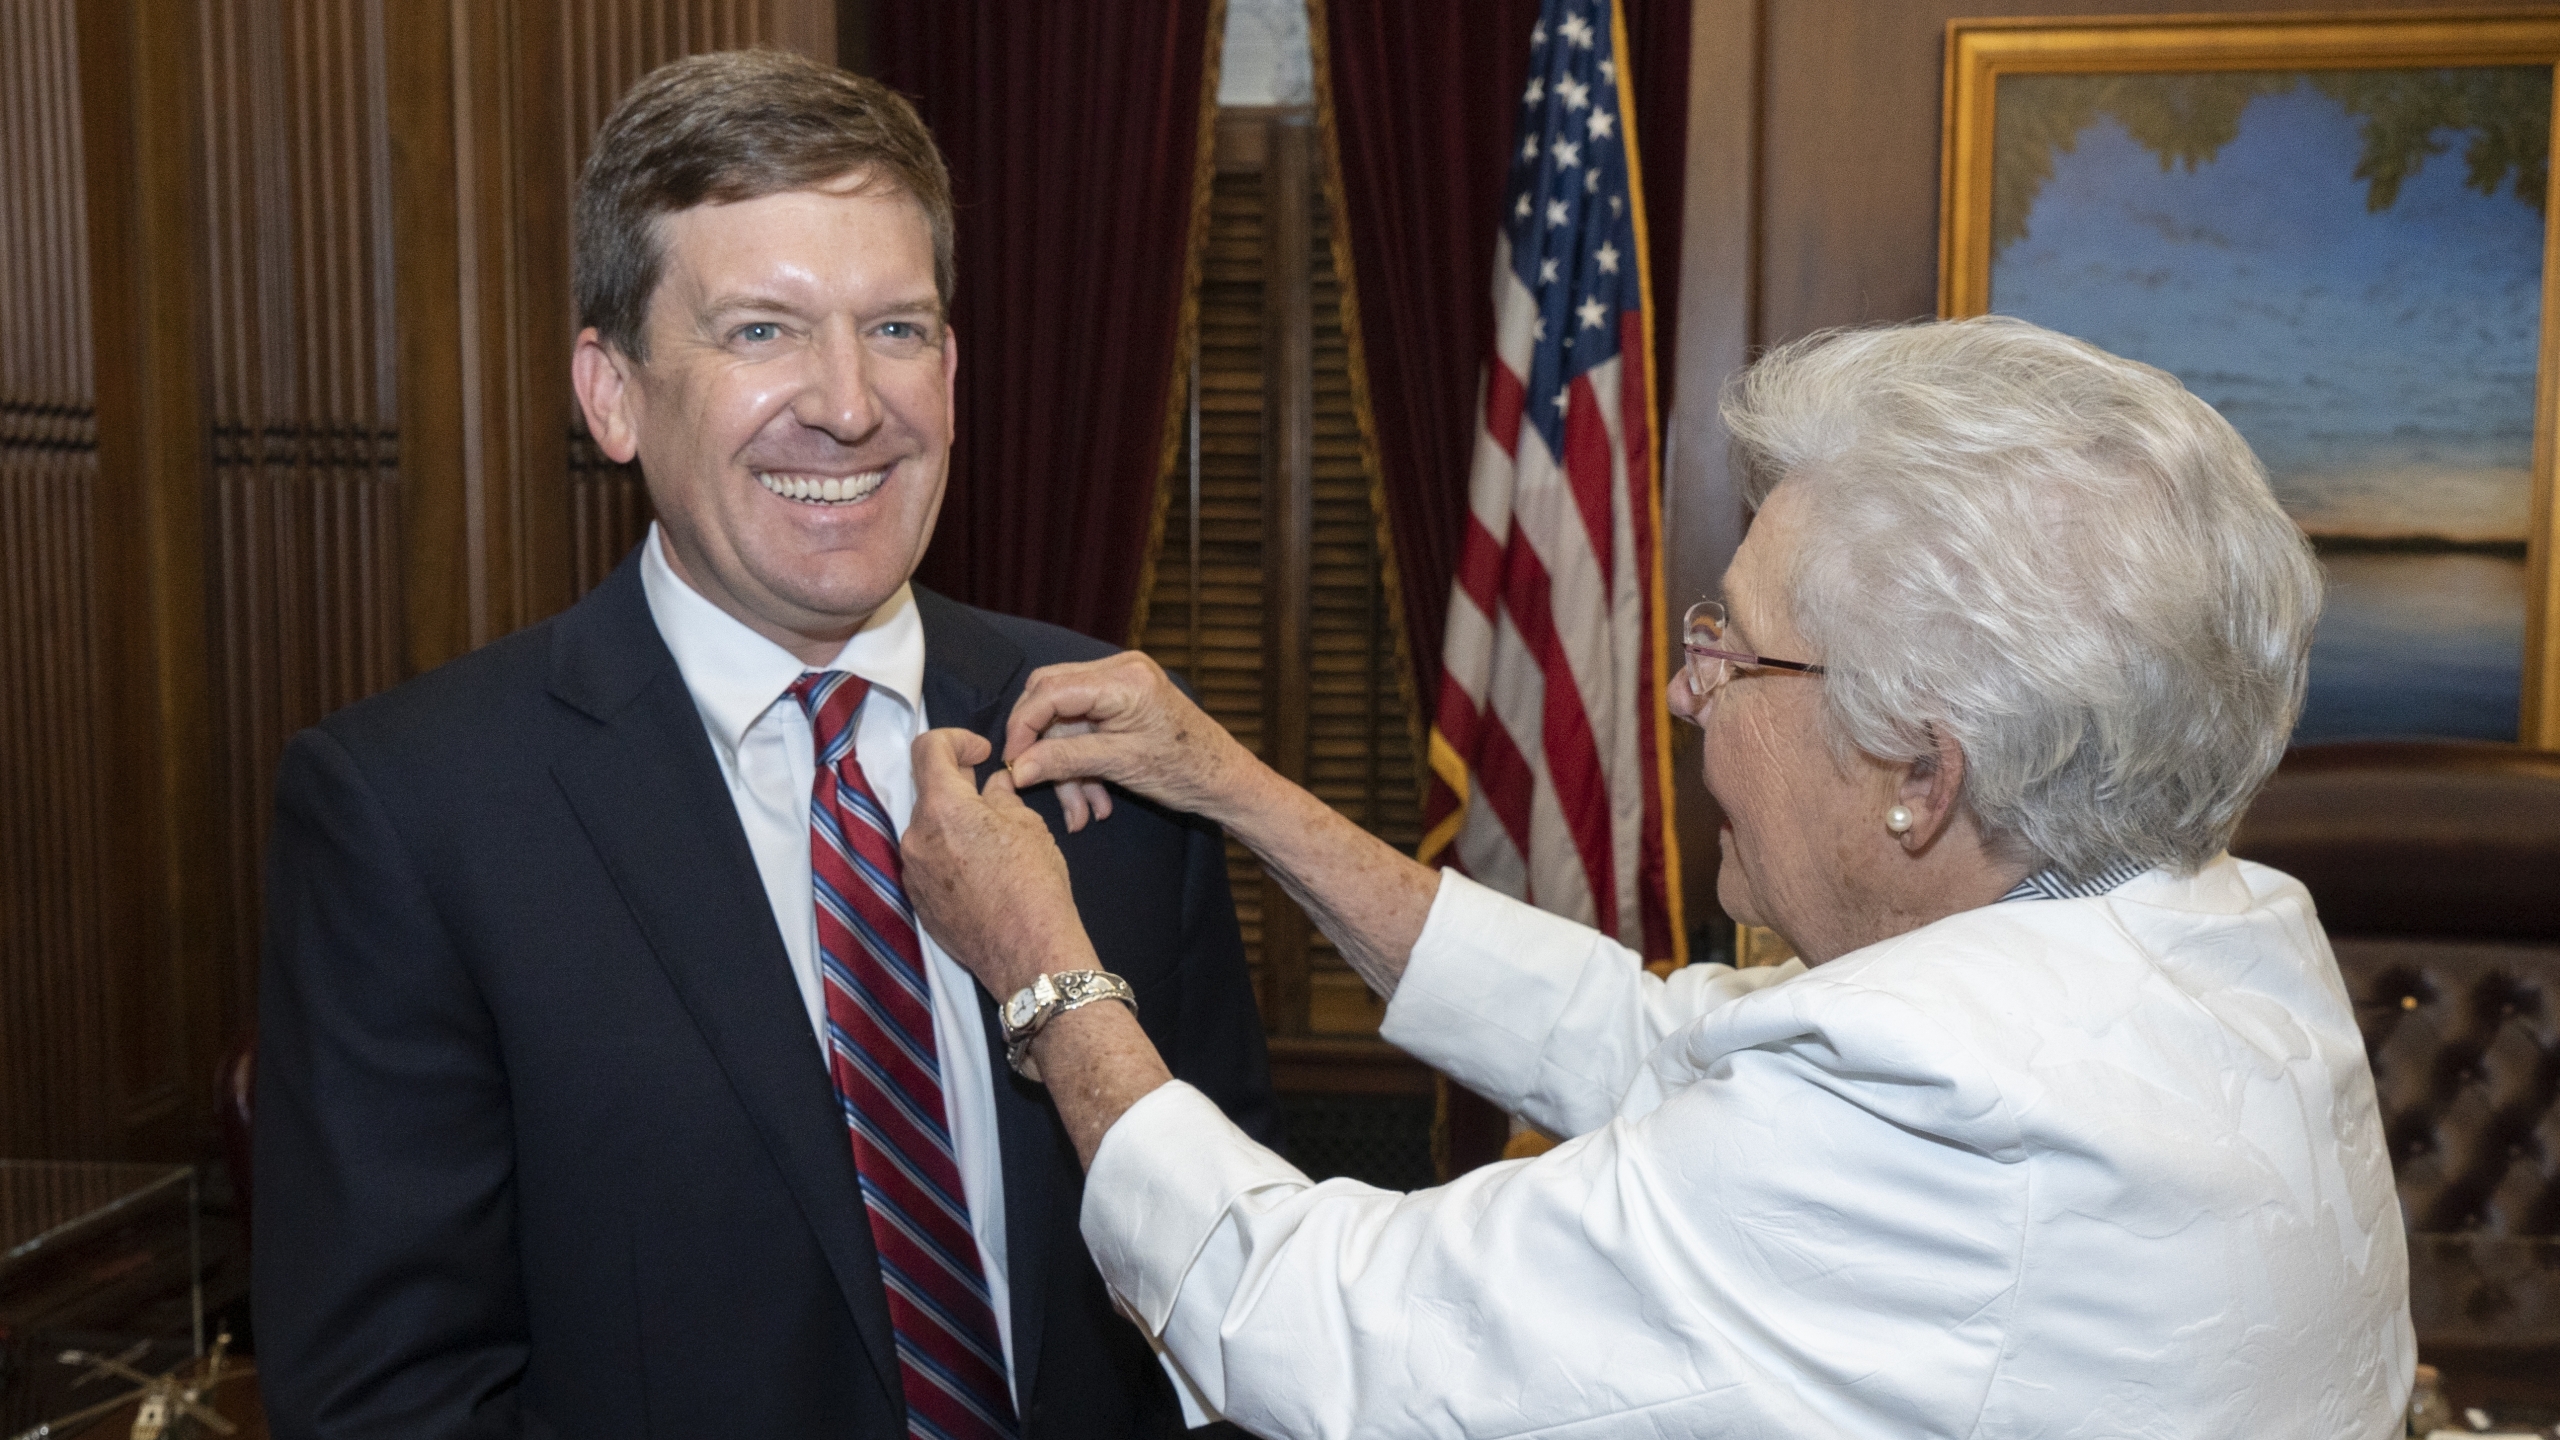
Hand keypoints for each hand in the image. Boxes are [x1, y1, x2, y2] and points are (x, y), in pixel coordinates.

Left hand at [902, 728, 1097, 999]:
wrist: (1027, 953)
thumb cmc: (1035, 883)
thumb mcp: (1028, 826)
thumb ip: (1001, 797)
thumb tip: (993, 787)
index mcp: (943, 807)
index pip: (927, 749)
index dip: (955, 740)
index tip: (979, 753)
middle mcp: (916, 836)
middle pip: (927, 793)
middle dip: (957, 787)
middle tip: (990, 796)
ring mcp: (912, 872)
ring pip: (927, 830)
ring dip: (952, 824)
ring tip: (989, 840)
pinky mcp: (917, 901)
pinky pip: (927, 863)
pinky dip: (948, 855)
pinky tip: (979, 872)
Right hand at [1001, 652, 1260, 831]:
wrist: (1227, 781)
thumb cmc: (1186, 771)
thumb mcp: (1119, 766)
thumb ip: (1064, 761)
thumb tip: (1016, 769)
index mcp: (1123, 679)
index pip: (1049, 691)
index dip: (1023, 727)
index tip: (1012, 763)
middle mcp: (1121, 669)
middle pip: (1051, 699)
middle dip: (1044, 747)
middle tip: (1034, 782)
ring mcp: (1123, 684)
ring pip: (1067, 721)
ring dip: (1067, 766)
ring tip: (1081, 813)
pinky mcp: (1125, 702)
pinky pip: (1087, 727)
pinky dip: (1083, 762)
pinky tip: (1094, 801)